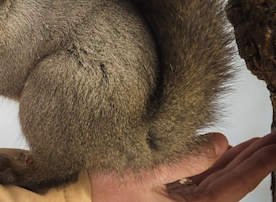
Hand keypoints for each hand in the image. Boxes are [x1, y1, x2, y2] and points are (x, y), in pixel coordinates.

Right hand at [91, 132, 275, 201]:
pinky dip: (215, 162)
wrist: (78, 191)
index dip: (259, 164)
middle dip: (255, 159)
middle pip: (231, 182)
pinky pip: (200, 177)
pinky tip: (225, 150)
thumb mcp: (149, 169)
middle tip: (275, 139)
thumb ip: (189, 158)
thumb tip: (222, 143)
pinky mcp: (168, 190)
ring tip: (259, 143)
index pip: (234, 185)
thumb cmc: (107, 185)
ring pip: (218, 178)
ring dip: (238, 160)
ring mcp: (179, 199)